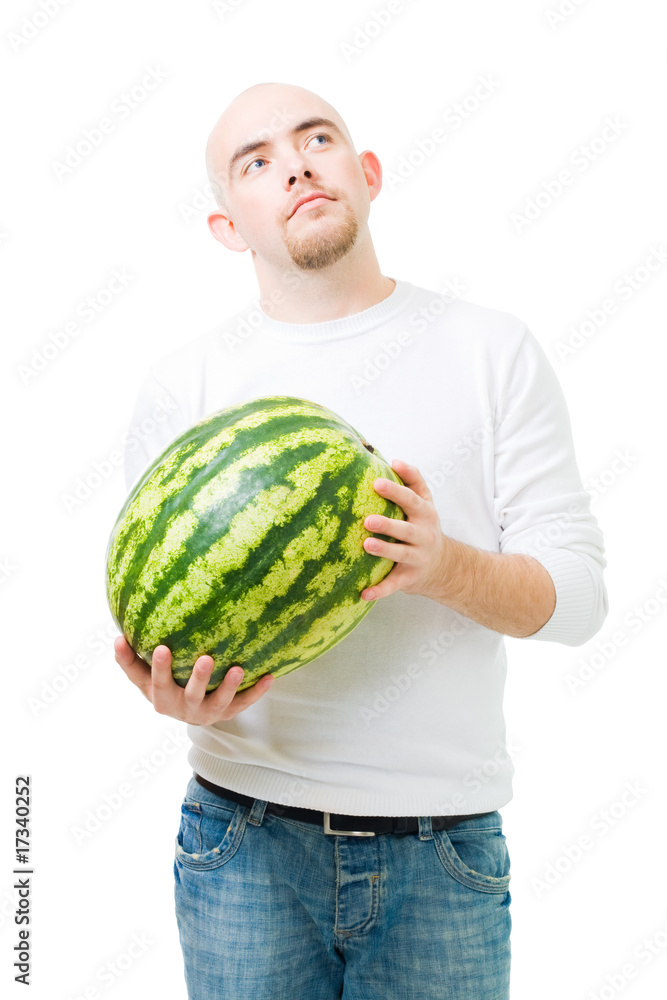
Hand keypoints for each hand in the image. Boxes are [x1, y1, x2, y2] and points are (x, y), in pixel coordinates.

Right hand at [114, 636, 274, 724]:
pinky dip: (257, 692)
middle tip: (205, 659)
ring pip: (218, 703)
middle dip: (197, 678)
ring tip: (237, 669)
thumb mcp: (143, 677)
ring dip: (228, 686)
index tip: (162, 647)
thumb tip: (118, 635)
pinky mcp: (227, 713)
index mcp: (160, 697)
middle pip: (189, 695)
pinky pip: (243, 704)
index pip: (155, 683)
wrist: (187, 711)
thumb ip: (129, 660)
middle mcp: (183, 708)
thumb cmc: (163, 684)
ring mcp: (206, 712)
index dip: (159, 667)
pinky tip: (269, 677)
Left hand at [360, 458, 444, 602]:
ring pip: (401, 555)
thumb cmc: (423, 525)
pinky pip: (394, 585)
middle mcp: (424, 536)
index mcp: (425, 514)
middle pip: (407, 530)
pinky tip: (363, 593)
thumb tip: (393, 459)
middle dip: (389, 525)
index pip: (412, 500)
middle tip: (368, 519)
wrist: (443, 565)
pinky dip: (380, 590)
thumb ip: (413, 480)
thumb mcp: (425, 502)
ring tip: (366, 544)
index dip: (396, 490)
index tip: (376, 482)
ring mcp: (418, 558)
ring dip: (385, 551)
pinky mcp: (410, 578)